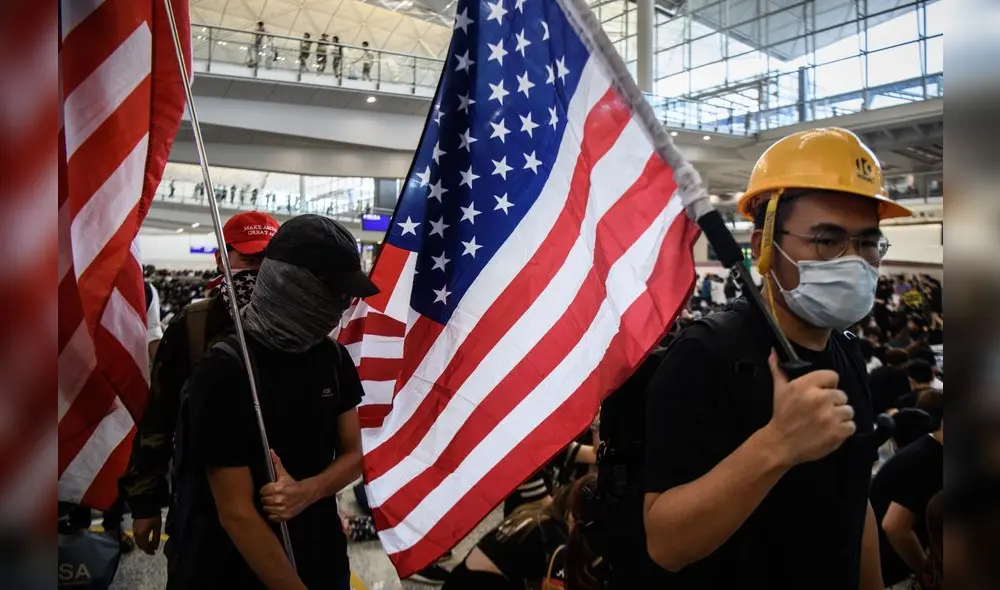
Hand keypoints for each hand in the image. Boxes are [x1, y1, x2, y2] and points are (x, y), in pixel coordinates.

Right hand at [133, 515, 161, 554]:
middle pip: (140, 545)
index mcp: (141, 536)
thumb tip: (155, 547)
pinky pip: (137, 536)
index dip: (149, 551)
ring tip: (150, 542)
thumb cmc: (152, 517)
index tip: (153, 553)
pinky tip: (146, 536)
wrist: (145, 505)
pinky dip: (141, 539)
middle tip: (152, 548)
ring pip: (138, 541)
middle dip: (146, 548)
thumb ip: (156, 538)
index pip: (144, 547)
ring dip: (143, 543)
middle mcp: (136, 534)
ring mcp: (134, 530)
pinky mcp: (134, 526)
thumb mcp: (157, 527)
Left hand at [260, 450, 314, 522]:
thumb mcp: (284, 474)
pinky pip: (272, 517)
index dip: (265, 490)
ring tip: (275, 502)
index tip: (269, 489)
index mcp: (278, 488)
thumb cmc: (294, 484)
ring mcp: (282, 509)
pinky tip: (278, 508)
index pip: (262, 491)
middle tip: (273, 496)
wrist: (308, 493)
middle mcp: (280, 499)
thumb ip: (276, 463)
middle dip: (267, 498)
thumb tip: (271, 452)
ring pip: (267, 509)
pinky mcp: (285, 516)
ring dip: (270, 506)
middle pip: (263, 501)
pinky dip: (274, 514)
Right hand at [765, 350, 855, 465]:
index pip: (832, 376)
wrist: (780, 444)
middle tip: (822, 411)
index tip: (821, 393)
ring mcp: (829, 416)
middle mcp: (819, 398)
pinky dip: (844, 430)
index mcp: (806, 385)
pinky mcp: (837, 433)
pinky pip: (851, 426)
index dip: (828, 385)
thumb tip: (773, 352)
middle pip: (842, 394)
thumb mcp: (778, 390)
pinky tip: (831, 430)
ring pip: (848, 410)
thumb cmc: (781, 416)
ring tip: (827, 421)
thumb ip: (778, 369)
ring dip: (840, 416)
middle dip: (834, 403)